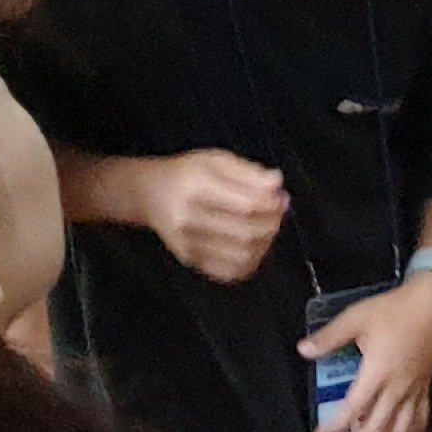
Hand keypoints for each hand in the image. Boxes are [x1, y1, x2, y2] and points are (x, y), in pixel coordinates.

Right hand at [139, 150, 287, 282]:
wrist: (150, 194)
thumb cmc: (186, 175)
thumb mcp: (215, 159)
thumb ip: (248, 171)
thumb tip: (276, 182)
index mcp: (195, 187)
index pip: (245, 204)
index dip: (271, 204)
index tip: (281, 197)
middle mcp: (189, 218)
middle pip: (246, 232)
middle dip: (272, 223)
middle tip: (278, 212)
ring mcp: (189, 244)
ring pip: (242, 255)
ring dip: (265, 243)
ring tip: (267, 227)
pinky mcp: (192, 260)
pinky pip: (230, 272)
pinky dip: (250, 262)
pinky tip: (253, 246)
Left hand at [306, 273, 431, 431]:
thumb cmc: (394, 309)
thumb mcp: (356, 317)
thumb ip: (329, 337)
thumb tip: (303, 350)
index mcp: (378, 372)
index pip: (353, 410)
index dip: (335, 428)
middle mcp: (397, 388)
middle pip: (376, 429)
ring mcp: (414, 390)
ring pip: (401, 431)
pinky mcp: (426, 387)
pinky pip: (421, 420)